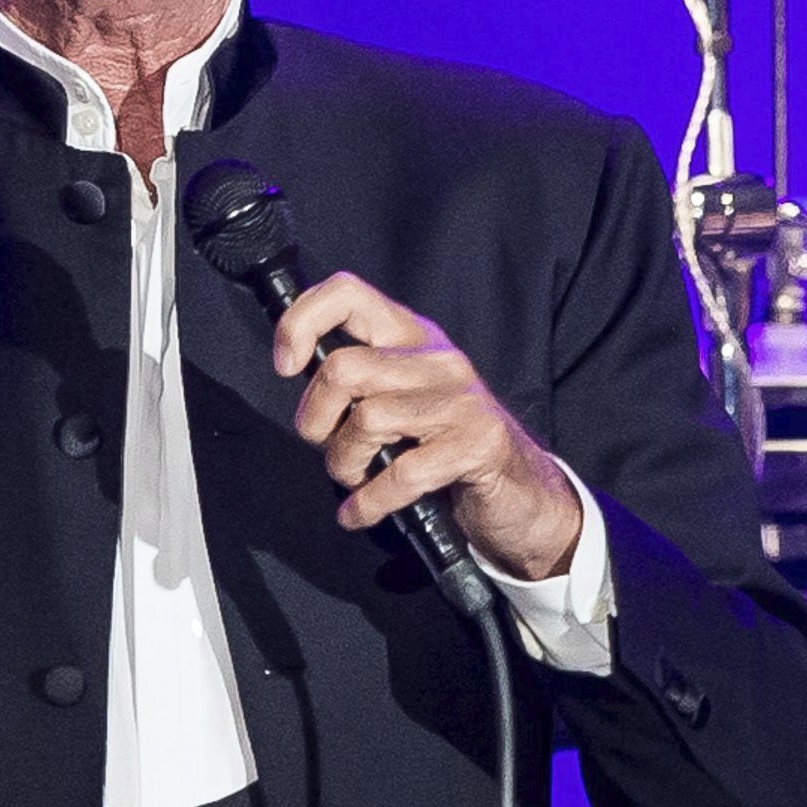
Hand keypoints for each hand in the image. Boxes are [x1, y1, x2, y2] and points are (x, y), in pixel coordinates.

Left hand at [274, 272, 581, 580]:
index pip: (347, 294)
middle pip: (343, 369)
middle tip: (327, 447)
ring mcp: (462, 401)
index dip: (301, 322)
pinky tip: (359, 512)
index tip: (285, 365)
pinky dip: (369, 501)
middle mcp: (438, 359)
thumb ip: (357, 381)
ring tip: (353, 480)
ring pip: (367, 420)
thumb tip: (295, 373)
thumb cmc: (446, 446)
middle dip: (316, 420)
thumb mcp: (401, 398)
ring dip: (344, 464)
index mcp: (412, 336)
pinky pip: (402, 472)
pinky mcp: (478, 445)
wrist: (521, 495)